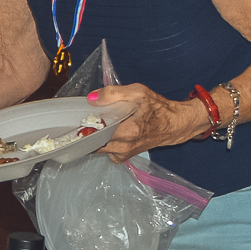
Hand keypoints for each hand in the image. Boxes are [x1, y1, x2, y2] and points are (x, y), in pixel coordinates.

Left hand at [90, 83, 207, 160]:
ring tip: (92, 125)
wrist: (174, 125)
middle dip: (85, 132)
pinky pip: (105, 151)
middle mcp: (124, 146)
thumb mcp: (138, 93)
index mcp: (128, 131)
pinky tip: (103, 132)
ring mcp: (124, 154)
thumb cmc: (158, 108)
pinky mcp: (123, 156)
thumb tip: (91, 99)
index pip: (97, 133)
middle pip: (93, 143)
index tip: (76, 119)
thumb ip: (113, 94)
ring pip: (97, 148)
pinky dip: (100, 142)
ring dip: (91, 137)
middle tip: (82, 120)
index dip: (83, 126)